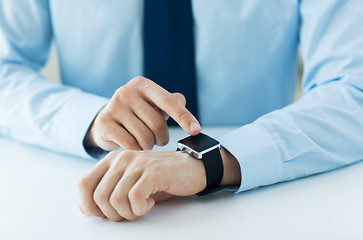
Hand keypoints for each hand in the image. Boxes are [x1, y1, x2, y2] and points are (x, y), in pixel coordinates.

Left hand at [78, 150, 206, 220]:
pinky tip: (150, 201)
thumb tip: (83, 209)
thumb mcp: (129, 185)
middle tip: (129, 212)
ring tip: (141, 207)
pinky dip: (141, 208)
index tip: (104, 213)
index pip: (83, 184)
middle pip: (99, 196)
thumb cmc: (160, 179)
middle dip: (112, 214)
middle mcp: (122, 159)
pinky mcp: (152, 172)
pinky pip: (135, 199)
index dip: (88, 205)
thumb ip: (107, 193)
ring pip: (115, 200)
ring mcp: (137, 164)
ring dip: (128, 213)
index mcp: (112, 160)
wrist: (191, 168)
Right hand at [84, 76, 200, 150]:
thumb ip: (172, 102)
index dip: (184, 117)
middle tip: (159, 140)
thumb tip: (181, 101)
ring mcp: (113, 106)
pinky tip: (134, 146)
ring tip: (145, 142)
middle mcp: (126, 92)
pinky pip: (130, 144)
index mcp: (142, 84)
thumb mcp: (154, 104)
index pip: (169, 101)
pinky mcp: (104, 123)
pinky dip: (137, 150)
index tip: (196, 130)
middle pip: (157, 123)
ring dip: (149, 145)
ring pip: (144, 137)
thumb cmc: (138, 113)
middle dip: (162, 138)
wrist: (107, 122)